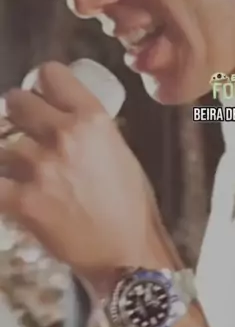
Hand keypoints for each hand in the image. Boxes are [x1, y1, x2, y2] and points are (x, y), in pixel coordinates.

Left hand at [0, 62, 164, 291]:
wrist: (125, 253)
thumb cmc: (130, 205)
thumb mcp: (120, 152)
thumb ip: (89, 129)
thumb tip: (62, 116)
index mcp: (92, 119)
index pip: (50, 74)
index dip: (42, 83)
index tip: (41, 96)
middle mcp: (64, 135)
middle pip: (15, 101)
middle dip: (17, 114)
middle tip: (23, 133)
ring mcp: (39, 167)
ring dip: (6, 156)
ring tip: (19, 170)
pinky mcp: (21, 201)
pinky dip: (1, 185)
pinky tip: (10, 191)